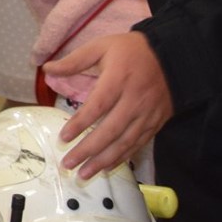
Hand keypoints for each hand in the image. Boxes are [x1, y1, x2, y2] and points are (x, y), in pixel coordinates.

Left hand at [52, 33, 172, 175]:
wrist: (174, 56)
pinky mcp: (156, 123)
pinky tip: (107, 167)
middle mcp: (134, 100)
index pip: (98, 106)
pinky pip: (138, 144)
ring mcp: (147, 114)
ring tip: (84, 174)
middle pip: (110, 131)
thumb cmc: (132, 51)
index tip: (63, 137)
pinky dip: (122, 158)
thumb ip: (74, 60)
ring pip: (125, 143)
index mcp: (119, 79)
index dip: (80, 123)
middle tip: (68, 163)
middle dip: (88, 150)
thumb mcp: (101, 46)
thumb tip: (46, 69)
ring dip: (104, 161)